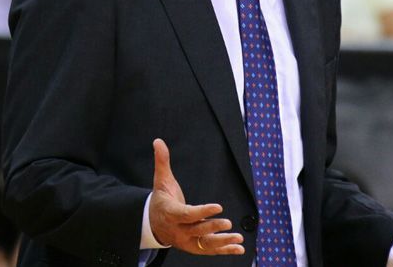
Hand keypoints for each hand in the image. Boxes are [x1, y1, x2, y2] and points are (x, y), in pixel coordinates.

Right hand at [148, 139, 244, 254]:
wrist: (153, 224)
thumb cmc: (162, 199)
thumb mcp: (161, 180)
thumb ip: (162, 161)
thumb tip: (158, 141)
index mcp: (171, 213)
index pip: (187, 214)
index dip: (202, 212)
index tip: (219, 207)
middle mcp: (178, 230)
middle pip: (196, 231)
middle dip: (212, 227)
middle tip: (228, 223)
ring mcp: (186, 241)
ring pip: (204, 244)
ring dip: (222, 242)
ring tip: (238, 239)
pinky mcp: (194, 247)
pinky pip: (209, 250)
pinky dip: (225, 250)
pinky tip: (240, 248)